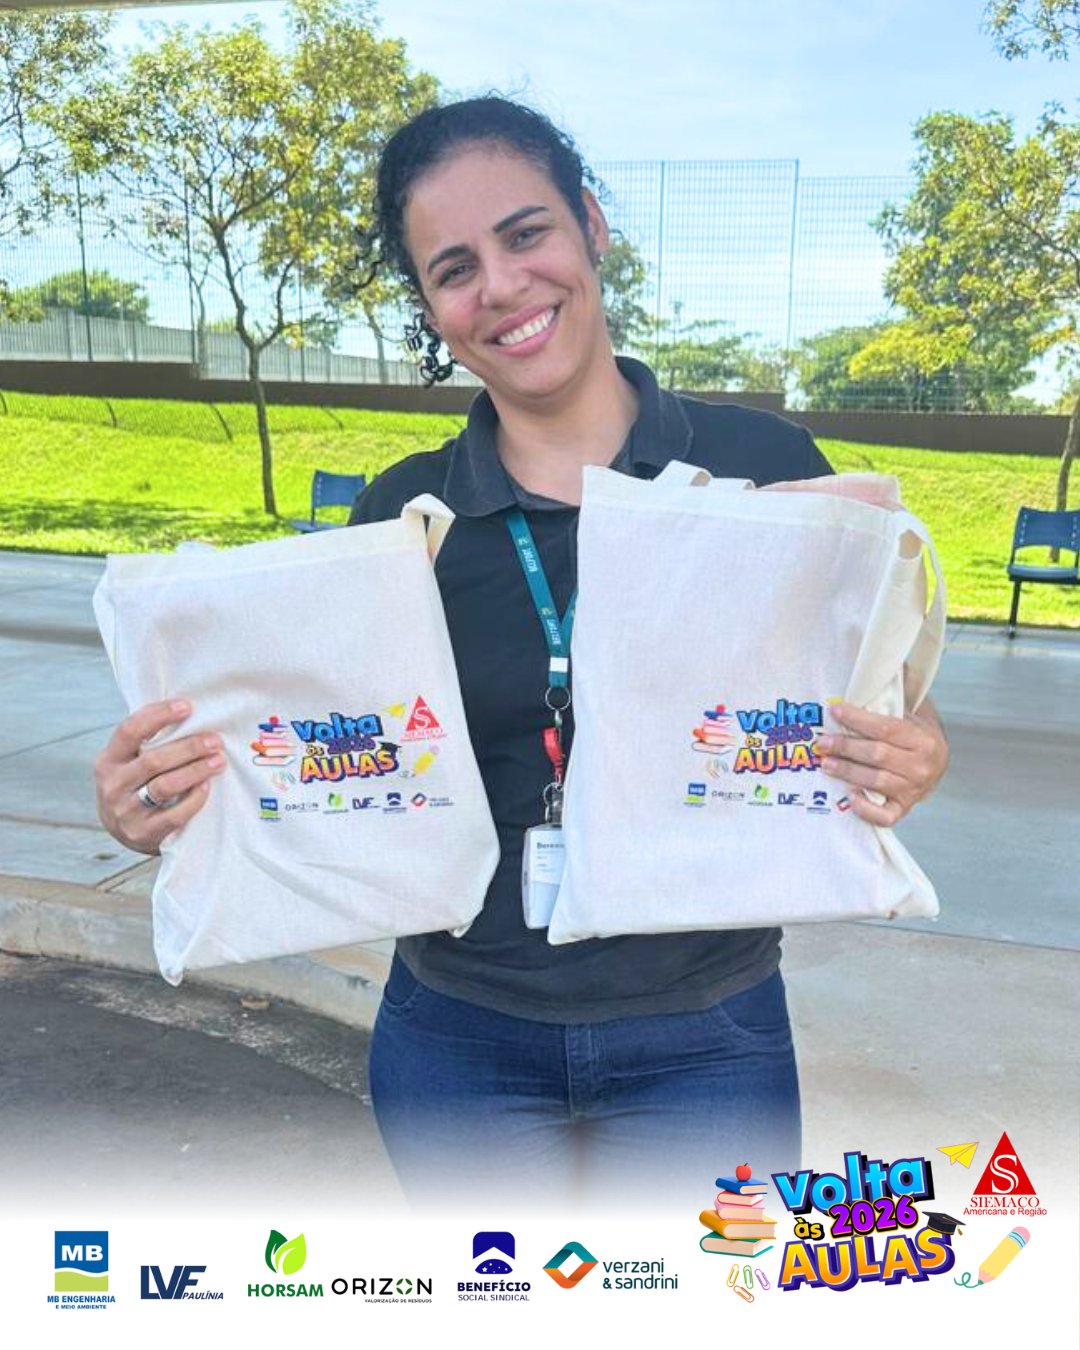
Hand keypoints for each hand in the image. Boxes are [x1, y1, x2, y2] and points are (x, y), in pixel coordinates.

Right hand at [94, 700, 224, 854]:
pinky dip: (194, 799)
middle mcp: (113, 785)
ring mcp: (126, 811)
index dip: (158, 716)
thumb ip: (149, 742)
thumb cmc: (136, 784)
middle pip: (153, 760)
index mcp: (109, 760)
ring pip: (165, 786)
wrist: (124, 829)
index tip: (188, 707)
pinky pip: (174, 814)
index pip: (130, 731)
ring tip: (218, 761)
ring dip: (196, 771)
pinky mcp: (143, 833)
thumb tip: (190, 712)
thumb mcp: (130, 761)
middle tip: (215, 740)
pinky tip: (207, 786)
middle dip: (189, 747)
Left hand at [815, 698, 947, 827]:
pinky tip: (849, 797)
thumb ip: (884, 713)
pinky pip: (885, 816)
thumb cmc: (915, 738)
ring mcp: (913, 789)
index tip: (834, 711)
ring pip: (876, 780)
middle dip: (845, 747)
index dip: (857, 719)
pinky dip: (866, 809)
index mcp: (923, 739)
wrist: (937, 764)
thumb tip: (845, 706)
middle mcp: (920, 766)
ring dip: (847, 771)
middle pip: (877, 754)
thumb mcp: (909, 719)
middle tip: (822, 743)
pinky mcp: (904, 808)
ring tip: (826, 763)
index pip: (885, 727)